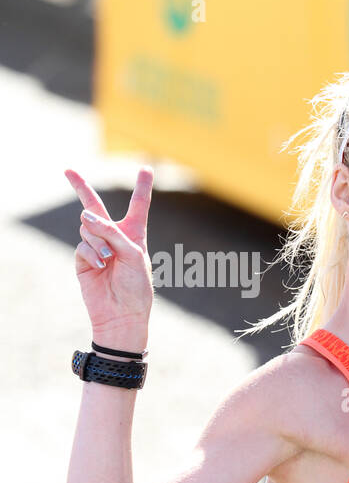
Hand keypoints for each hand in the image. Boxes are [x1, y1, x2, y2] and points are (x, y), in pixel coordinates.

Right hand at [64, 167, 154, 350]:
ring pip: (88, 228)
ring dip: (98, 240)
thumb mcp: (133, 256)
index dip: (142, 187)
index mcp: (134, 234)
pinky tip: (101, 266)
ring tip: (109, 259)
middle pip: (95, 207)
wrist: (121, 314)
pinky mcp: (83, 259)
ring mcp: (96, 247)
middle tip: (68, 170)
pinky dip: (91, 253)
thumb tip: (84, 216)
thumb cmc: (136, 287)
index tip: (146, 168)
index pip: (139, 206)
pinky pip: (82, 245)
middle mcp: (114, 237)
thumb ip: (112, 233)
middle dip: (81, 188)